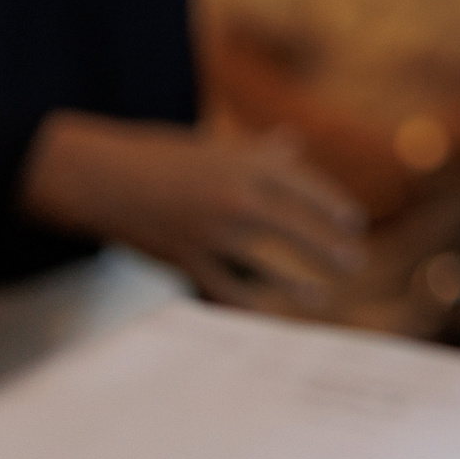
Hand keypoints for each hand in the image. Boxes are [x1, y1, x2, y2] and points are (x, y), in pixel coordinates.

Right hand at [22, 110, 367, 307]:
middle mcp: (235, 197)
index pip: (306, 187)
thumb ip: (258, 151)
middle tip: (353, 262)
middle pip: (297, 228)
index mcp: (246, 164)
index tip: (354, 223)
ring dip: (297, 285)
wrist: (105, 178)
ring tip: (321, 296)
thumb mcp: (216, 146)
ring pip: (266, 267)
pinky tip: (268, 316)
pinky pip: (225, 289)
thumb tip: (293, 143)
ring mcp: (211, 232)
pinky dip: (248, 306)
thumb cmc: (163, 156)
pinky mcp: (186, 260)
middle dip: (329, 248)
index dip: (334, 207)